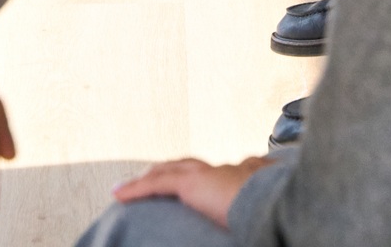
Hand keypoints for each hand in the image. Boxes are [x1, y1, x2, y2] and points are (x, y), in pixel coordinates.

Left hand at [113, 156, 271, 227]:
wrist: (270, 204)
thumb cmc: (271, 210)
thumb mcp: (264, 209)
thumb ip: (257, 207)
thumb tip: (266, 224)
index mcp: (238, 178)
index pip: (213, 172)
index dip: (196, 174)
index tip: (189, 178)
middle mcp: (220, 170)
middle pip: (185, 164)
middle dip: (167, 170)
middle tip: (151, 176)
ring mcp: (205, 173)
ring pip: (167, 170)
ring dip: (146, 178)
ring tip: (128, 187)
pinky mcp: (190, 182)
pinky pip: (155, 184)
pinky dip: (135, 189)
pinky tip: (119, 194)